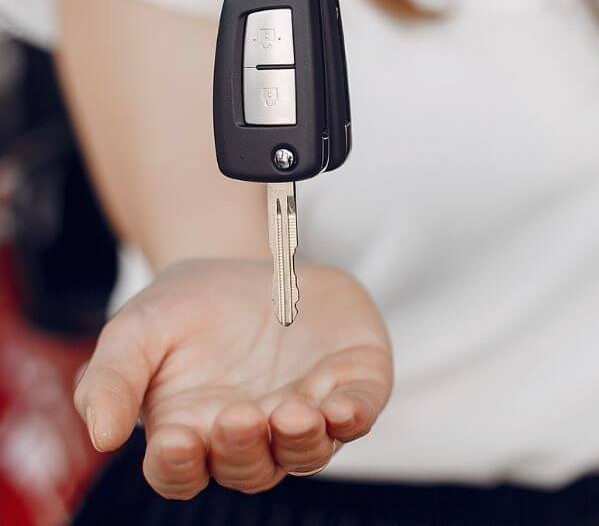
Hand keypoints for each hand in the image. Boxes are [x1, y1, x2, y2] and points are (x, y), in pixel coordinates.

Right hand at [74, 260, 391, 499]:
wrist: (248, 264)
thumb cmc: (186, 309)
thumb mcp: (137, 329)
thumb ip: (113, 378)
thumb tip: (103, 436)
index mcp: (191, 434)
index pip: (181, 472)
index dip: (179, 465)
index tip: (175, 441)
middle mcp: (252, 437)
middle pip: (249, 467)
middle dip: (244, 448)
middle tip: (238, 416)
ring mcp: (304, 414)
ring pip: (307, 452)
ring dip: (301, 440)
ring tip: (292, 414)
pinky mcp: (350, 384)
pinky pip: (357, 413)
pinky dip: (352, 415)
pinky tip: (341, 407)